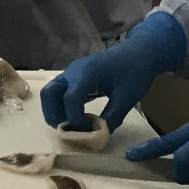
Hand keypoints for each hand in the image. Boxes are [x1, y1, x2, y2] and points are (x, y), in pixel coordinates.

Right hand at [39, 10, 187, 132]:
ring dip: (56, 111)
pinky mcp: (74, 76)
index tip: (88, 132)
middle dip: (54, 115)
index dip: (75, 119)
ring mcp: (71, 73)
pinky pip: (59, 92)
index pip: (70, 99)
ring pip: (51, 93)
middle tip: (69, 131)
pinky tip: (77, 117)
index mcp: (86, 74)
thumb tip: (100, 136)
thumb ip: (112, 118)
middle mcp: (73, 72)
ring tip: (72, 127)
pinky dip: (62, 106)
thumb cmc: (135, 72)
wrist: (139, 53)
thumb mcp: (126, 98)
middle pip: (49, 94)